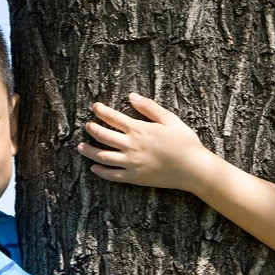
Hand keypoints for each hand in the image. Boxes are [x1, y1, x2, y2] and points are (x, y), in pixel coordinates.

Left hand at [76, 93, 224, 193]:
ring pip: (102, 156)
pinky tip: (94, 168)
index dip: (101, 111)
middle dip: (92, 128)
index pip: (112, 117)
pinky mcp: (134, 178)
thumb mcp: (170, 119)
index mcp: (138, 129)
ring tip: (80, 147)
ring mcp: (130, 163)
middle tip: (87, 125)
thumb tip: (132, 96)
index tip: (95, 107)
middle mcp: (130, 145)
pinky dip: (100, 171)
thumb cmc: (185, 142)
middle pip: (103, 135)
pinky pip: (112, 175)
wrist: (193, 169)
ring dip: (88, 151)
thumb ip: (149, 107)